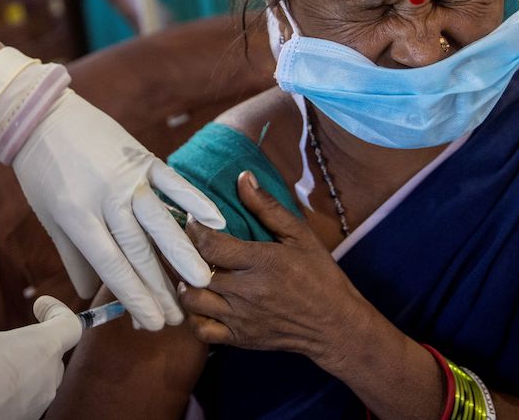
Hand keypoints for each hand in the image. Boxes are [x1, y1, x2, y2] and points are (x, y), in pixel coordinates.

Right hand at [0, 296, 81, 419]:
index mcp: (42, 346)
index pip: (71, 326)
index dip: (58, 312)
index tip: (40, 305)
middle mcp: (46, 378)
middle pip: (52, 357)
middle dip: (31, 347)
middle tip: (3, 343)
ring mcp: (35, 406)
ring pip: (35, 383)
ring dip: (16, 374)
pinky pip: (19, 404)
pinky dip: (4, 396)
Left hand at [15, 88, 226, 328]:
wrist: (42, 116)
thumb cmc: (43, 171)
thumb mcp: (50, 216)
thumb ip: (74, 255)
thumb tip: (88, 294)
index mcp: (77, 216)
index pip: (111, 265)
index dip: (134, 297)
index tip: (152, 322)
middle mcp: (105, 199)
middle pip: (139, 251)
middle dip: (161, 287)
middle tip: (180, 316)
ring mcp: (127, 177)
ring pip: (160, 221)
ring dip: (184, 253)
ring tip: (202, 280)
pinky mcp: (142, 157)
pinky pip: (173, 182)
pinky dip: (196, 201)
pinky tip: (215, 222)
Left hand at [180, 171, 370, 365]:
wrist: (336, 325)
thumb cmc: (320, 276)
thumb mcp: (301, 235)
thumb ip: (269, 207)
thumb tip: (243, 178)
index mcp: (261, 262)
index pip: (209, 244)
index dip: (193, 229)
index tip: (193, 221)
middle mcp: (247, 292)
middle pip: (193, 272)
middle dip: (182, 255)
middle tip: (182, 244)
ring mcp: (241, 318)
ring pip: (192, 302)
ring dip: (186, 285)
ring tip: (192, 273)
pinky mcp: (240, 339)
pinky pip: (202, 331)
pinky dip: (194, 317)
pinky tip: (202, 301)